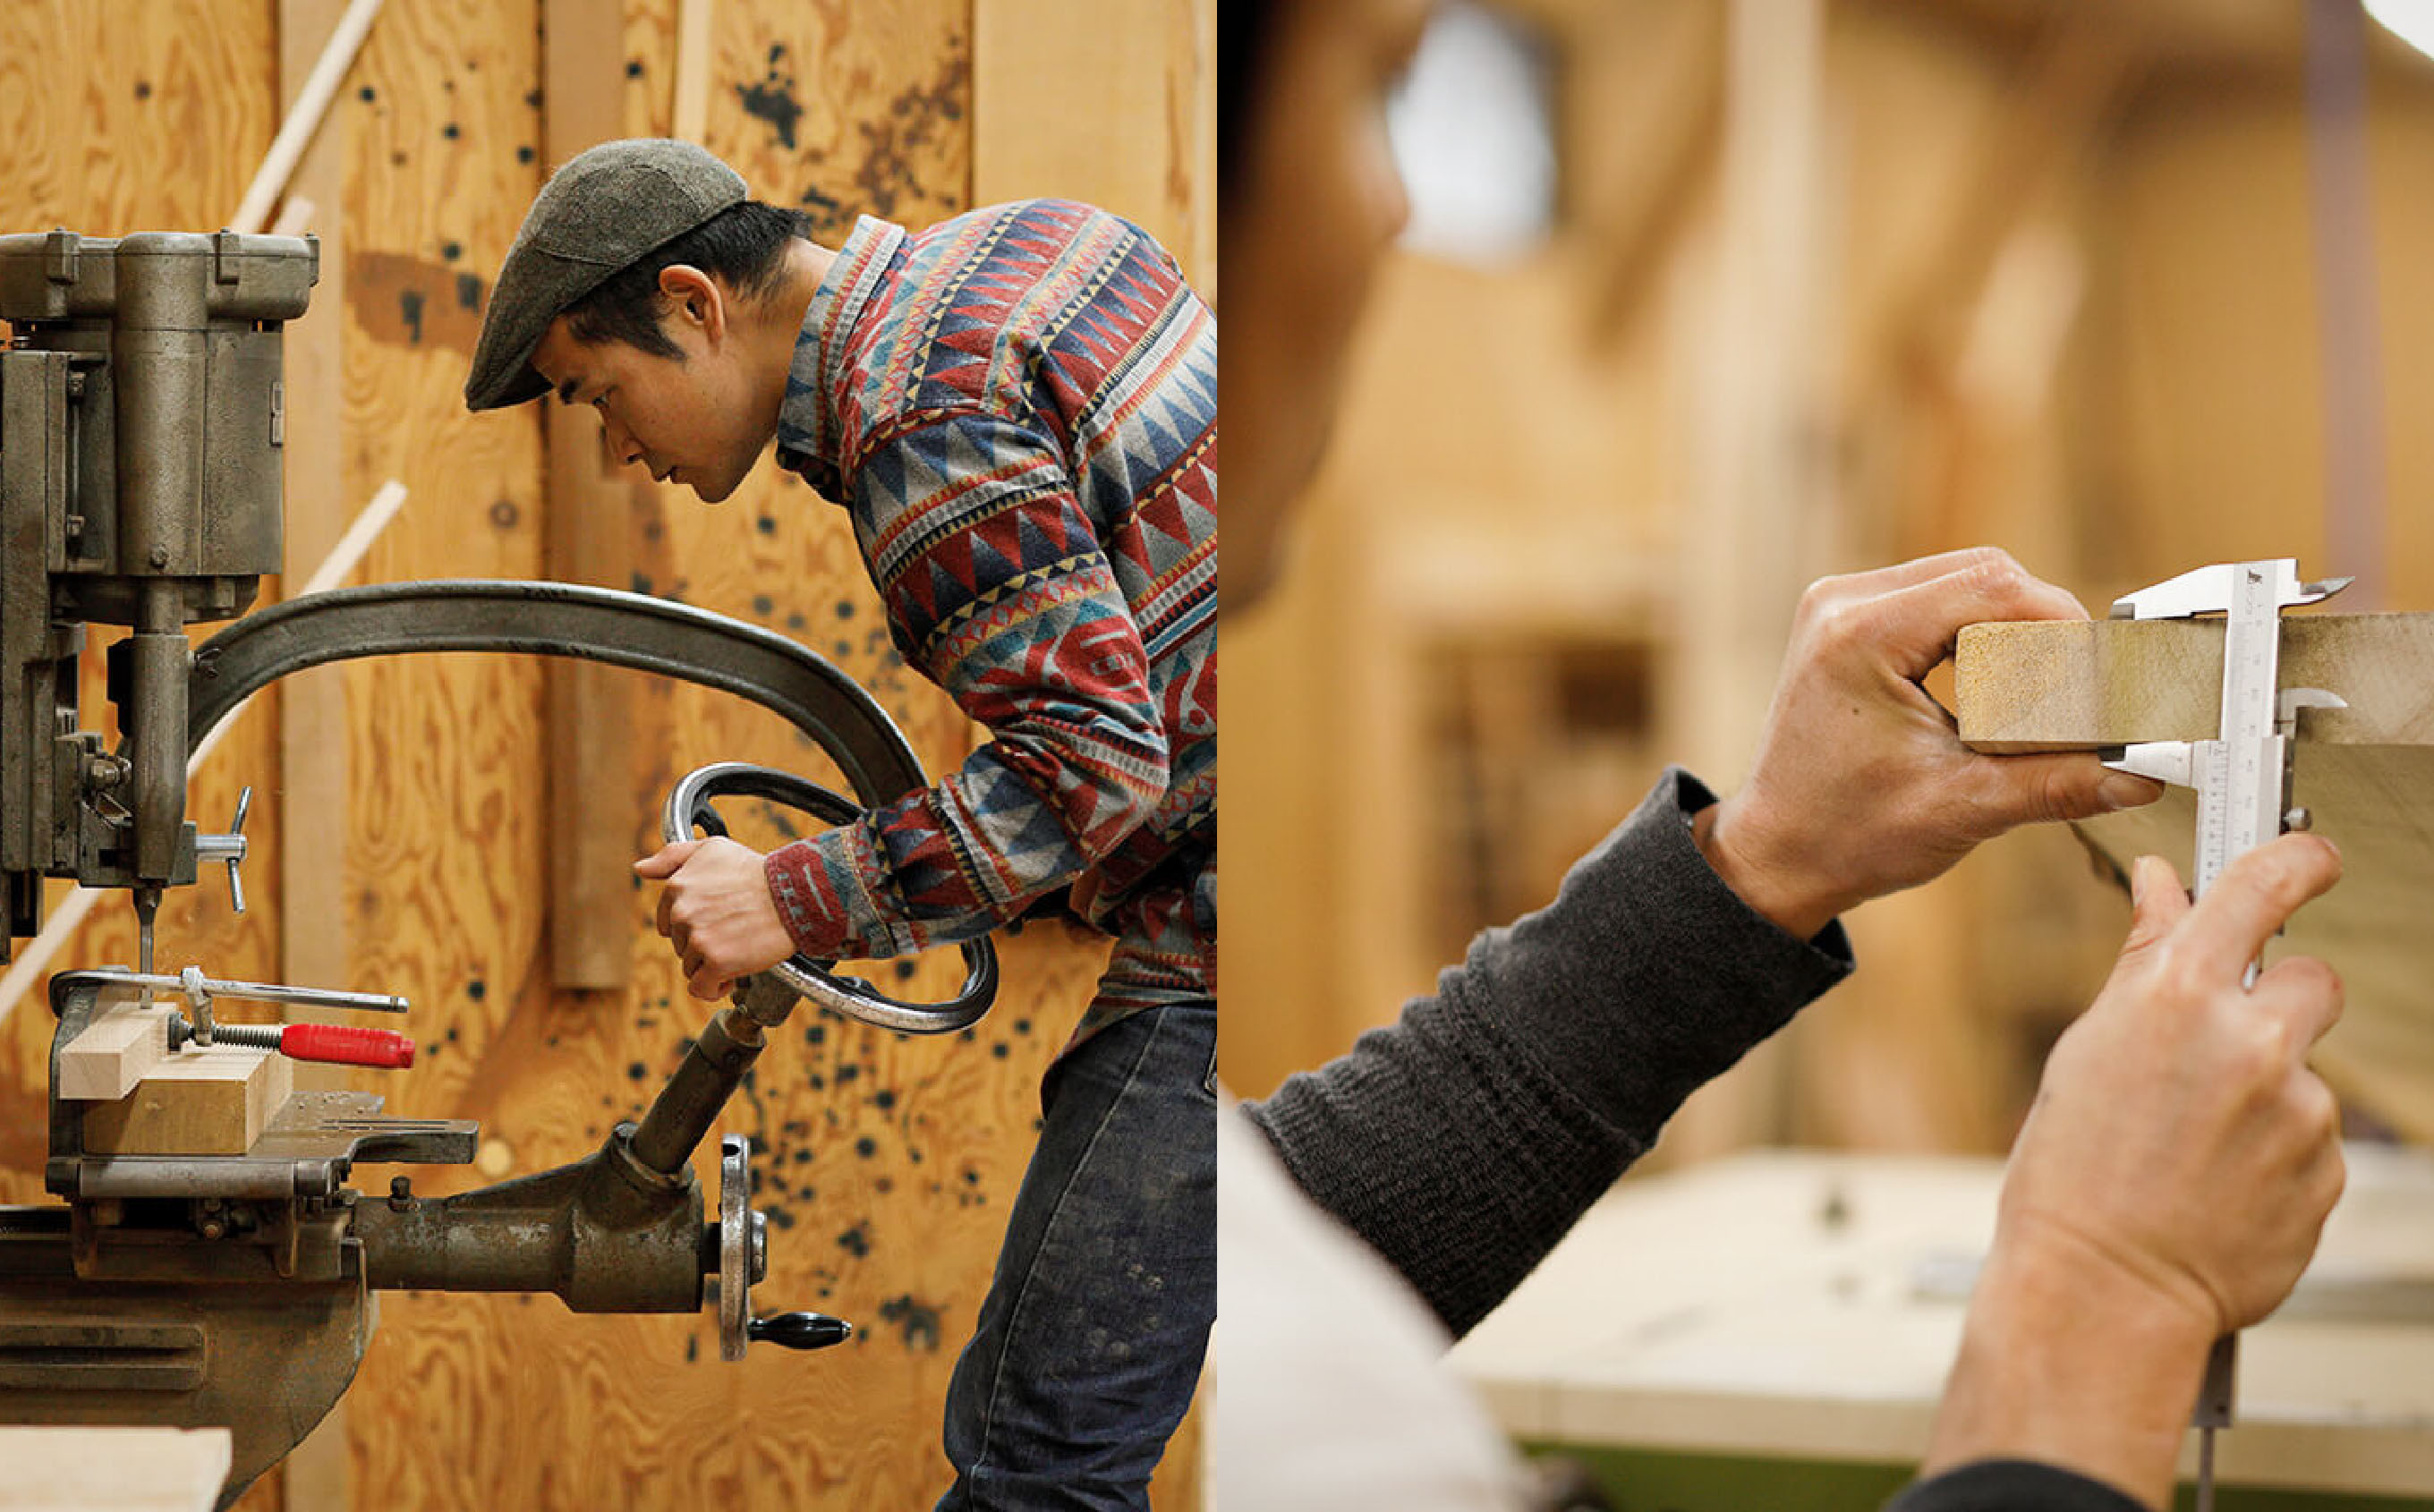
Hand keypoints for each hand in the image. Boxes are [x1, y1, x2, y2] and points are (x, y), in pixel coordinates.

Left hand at [633, 837, 796, 999]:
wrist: (794, 893)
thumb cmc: (758, 871)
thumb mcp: (713, 849)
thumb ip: (672, 857)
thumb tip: (640, 868)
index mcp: (677, 887)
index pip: (670, 923)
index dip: (694, 927)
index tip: (716, 922)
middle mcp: (682, 912)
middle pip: (682, 946)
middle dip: (705, 944)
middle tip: (734, 932)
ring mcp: (698, 938)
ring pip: (691, 967)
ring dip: (712, 965)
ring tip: (739, 949)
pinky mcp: (715, 962)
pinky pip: (702, 988)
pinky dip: (715, 988)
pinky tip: (732, 975)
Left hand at [1699, 548, 2164, 938]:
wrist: (1777, 852)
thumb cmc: (1847, 834)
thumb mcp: (1961, 808)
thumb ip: (2057, 783)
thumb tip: (2142, 774)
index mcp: (1860, 635)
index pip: (1995, 589)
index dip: (2065, 627)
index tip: (2104, 677)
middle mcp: (1843, 602)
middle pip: (1985, 573)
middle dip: (2046, 626)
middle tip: (2086, 687)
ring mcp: (1840, 604)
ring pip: (1965, 579)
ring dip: (2017, 625)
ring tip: (2052, 688)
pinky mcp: (1849, 619)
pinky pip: (1936, 597)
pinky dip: (1981, 630)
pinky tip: (2007, 678)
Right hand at [1924, 834, 2345, 1505]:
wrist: (2102, 1289)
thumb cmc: (2071, 1176)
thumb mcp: (2088, 1048)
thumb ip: (2142, 962)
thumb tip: (2164, 890)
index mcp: (2174, 993)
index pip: (2264, 885)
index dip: (2299, 860)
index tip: (2312, 858)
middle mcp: (2249, 1039)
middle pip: (2313, 979)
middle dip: (2280, 1002)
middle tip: (2225, 1048)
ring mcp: (2299, 1107)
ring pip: (2308, 1067)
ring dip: (2270, 1089)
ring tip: (2201, 1142)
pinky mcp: (2329, 1167)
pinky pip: (2316, 1135)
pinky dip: (2278, 1152)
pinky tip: (2221, 1182)